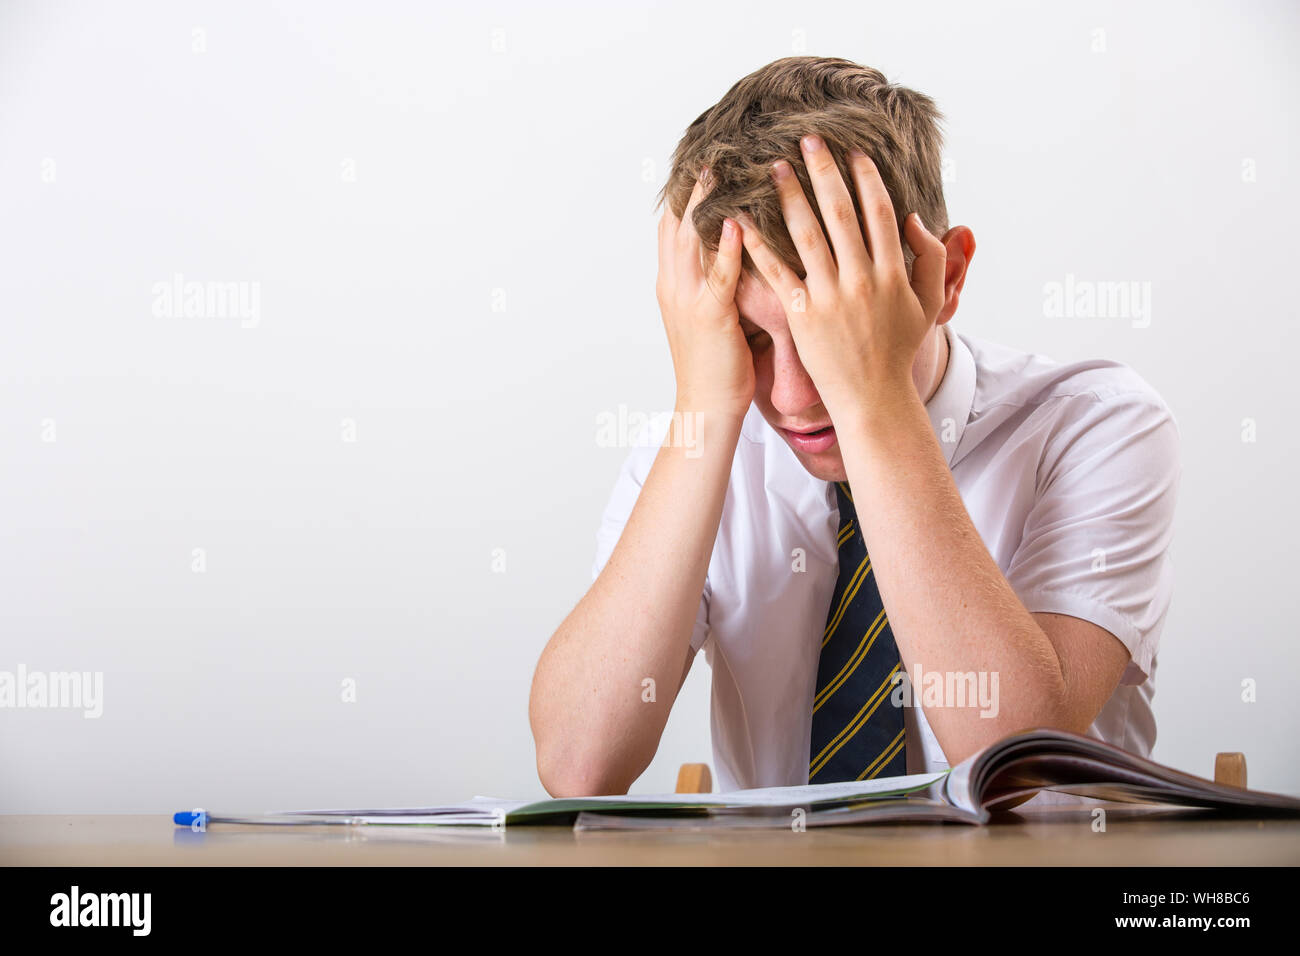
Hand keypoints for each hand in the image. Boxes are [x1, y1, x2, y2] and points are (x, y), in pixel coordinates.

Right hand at [655, 169, 751, 417]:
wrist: (707, 409)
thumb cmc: (718, 367)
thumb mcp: (711, 315)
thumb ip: (716, 280)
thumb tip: (734, 249)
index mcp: (673, 285)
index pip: (673, 227)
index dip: (684, 192)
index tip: (701, 160)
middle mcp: (673, 286)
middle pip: (676, 223)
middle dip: (690, 186)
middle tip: (709, 149)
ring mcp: (687, 300)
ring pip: (690, 240)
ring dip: (704, 203)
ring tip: (720, 169)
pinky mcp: (708, 316)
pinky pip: (716, 274)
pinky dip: (724, 246)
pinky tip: (736, 220)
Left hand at [735, 136, 946, 421]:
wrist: (873, 398)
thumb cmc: (897, 352)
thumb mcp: (928, 305)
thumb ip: (930, 258)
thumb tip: (914, 218)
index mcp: (892, 272)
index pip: (879, 212)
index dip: (865, 177)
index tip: (852, 151)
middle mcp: (862, 278)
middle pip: (841, 212)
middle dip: (824, 171)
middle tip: (808, 138)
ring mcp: (830, 296)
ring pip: (807, 234)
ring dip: (790, 196)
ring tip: (773, 167)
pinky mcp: (802, 315)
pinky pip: (777, 273)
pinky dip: (759, 245)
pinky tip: (743, 221)